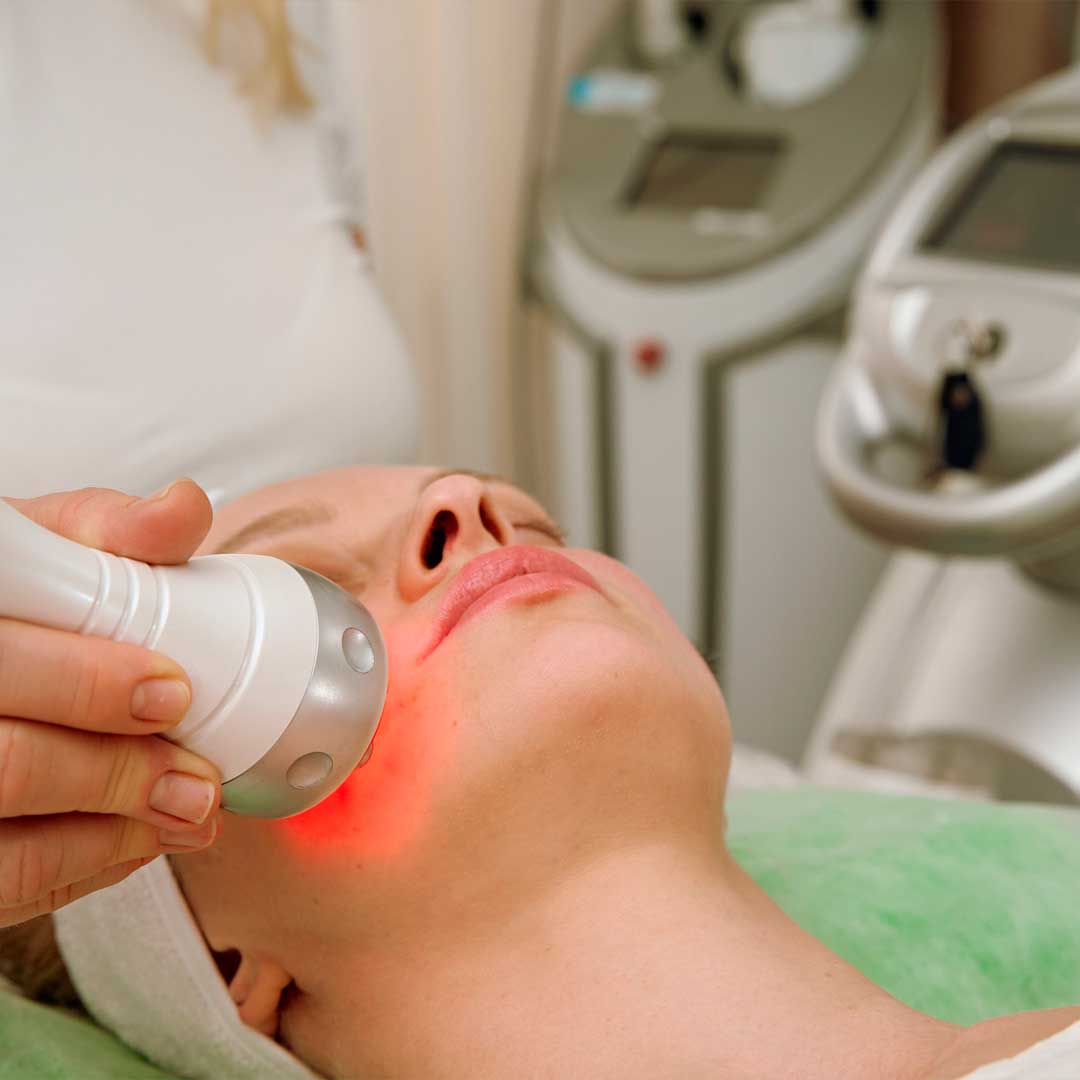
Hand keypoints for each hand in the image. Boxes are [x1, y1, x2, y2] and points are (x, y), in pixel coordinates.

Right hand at [0, 480, 221, 925]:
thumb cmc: (7, 599)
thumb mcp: (37, 547)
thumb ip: (107, 530)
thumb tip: (184, 508)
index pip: (0, 660)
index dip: (85, 684)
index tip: (172, 693)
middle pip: (6, 763)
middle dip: (117, 773)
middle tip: (198, 779)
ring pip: (1, 836)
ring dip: (111, 833)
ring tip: (189, 813)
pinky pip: (2, 883)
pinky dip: (81, 867)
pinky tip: (138, 839)